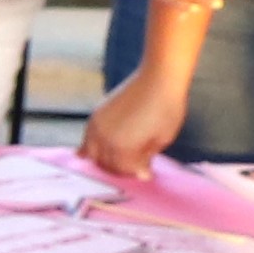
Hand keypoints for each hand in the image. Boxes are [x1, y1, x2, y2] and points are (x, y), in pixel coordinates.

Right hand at [77, 66, 191, 178]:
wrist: (157, 79)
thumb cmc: (167, 109)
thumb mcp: (163, 139)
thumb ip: (147, 158)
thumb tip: (140, 174)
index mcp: (123, 149)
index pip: (124, 171)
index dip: (137, 172)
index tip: (146, 172)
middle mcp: (104, 141)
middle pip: (107, 165)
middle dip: (120, 168)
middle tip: (133, 167)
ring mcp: (96, 128)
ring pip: (92, 154)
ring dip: (103, 159)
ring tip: (115, 159)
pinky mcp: (94, 116)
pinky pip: (86, 138)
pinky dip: (89, 147)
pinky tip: (87, 153)